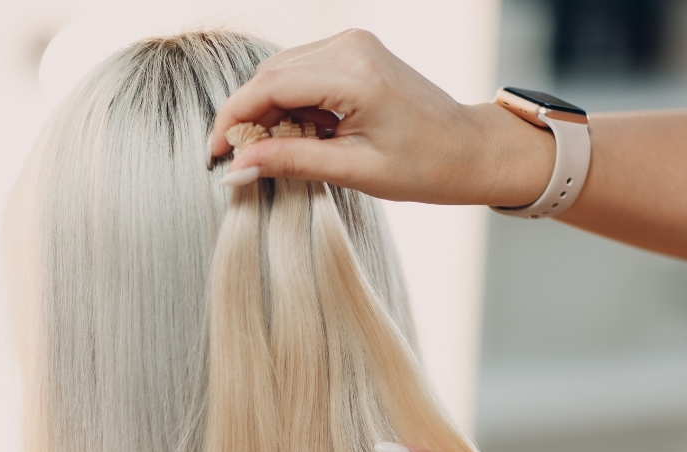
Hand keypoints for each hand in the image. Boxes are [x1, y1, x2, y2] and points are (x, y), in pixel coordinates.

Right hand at [209, 29, 553, 206]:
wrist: (471, 150)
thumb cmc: (425, 166)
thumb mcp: (353, 171)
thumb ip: (291, 162)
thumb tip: (237, 168)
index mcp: (353, 75)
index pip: (268, 87)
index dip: (233, 121)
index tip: (215, 155)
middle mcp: (351, 47)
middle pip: (270, 75)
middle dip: (247, 117)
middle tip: (238, 161)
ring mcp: (354, 45)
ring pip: (283, 72)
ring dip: (268, 111)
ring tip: (275, 152)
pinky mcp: (356, 52)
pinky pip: (304, 72)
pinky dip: (290, 103)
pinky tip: (300, 134)